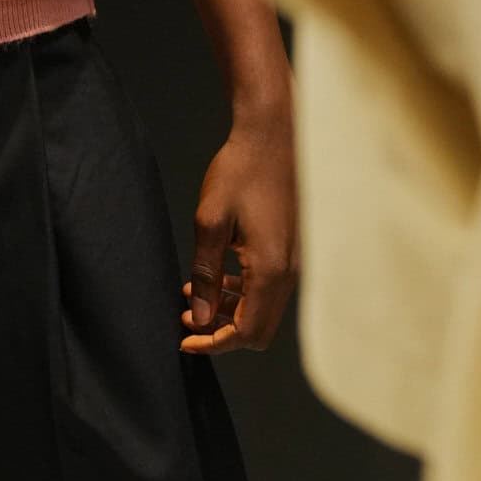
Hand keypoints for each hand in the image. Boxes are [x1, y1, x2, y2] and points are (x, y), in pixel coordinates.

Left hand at [181, 109, 298, 355]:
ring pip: (265, 309)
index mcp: (271, 269)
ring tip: (194, 296)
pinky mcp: (293, 249)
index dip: (214, 344)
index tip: (184, 341)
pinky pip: (270, 287)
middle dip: (222, 332)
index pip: (247, 332)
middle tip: (187, 320)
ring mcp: (295, 261)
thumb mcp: (210, 222)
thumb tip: (201, 318)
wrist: (273, 136)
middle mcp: (290, 272)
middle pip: (260, 329)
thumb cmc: (241, 172)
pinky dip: (244, 293)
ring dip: (231, 311)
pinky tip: (219, 276)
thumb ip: (206, 274)